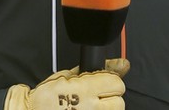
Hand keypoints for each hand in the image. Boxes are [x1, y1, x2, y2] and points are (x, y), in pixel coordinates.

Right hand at [4, 58, 129, 109]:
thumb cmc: (47, 97)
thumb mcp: (69, 74)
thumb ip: (97, 68)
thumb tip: (121, 63)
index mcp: (85, 90)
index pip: (116, 83)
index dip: (110, 80)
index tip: (102, 81)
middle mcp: (91, 108)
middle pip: (119, 101)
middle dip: (109, 96)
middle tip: (95, 94)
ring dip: (105, 107)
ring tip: (90, 104)